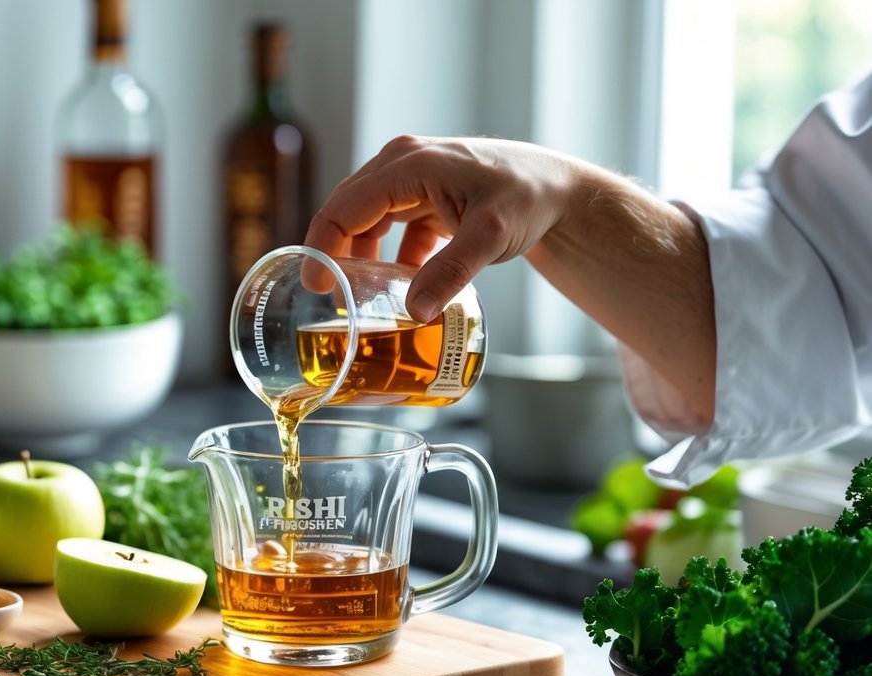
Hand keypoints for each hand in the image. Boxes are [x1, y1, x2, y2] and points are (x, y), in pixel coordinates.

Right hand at [303, 135, 574, 320]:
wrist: (560, 189)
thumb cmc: (528, 198)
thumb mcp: (490, 236)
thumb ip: (450, 273)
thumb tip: (414, 313)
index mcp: (407, 164)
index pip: (344, 207)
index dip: (321, 246)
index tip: (314, 287)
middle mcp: (401, 163)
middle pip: (347, 210)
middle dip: (332, 253)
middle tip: (326, 299)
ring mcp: (411, 176)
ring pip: (365, 218)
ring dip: (358, 255)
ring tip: (355, 295)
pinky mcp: (423, 194)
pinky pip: (389, 224)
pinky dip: (386, 254)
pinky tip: (394, 284)